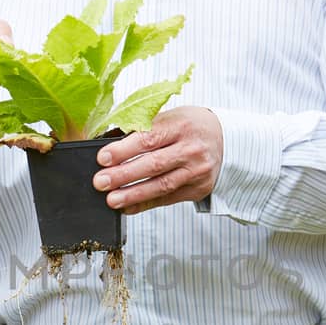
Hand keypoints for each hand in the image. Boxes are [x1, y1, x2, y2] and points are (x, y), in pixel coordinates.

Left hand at [93, 108, 223, 213]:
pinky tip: (128, 207)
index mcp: (180, 125)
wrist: (225, 139)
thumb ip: (145, 129)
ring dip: (133, 194)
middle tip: (100, 182)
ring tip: (112, 200)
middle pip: (153, 164)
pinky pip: (167, 199)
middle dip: (123, 175)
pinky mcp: (198, 189)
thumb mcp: (171, 117)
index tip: (102, 158)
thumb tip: (109, 145)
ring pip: (161, 186)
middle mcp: (191, 149)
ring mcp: (196, 171)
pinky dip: (145, 204)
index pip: (149, 139)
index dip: (124, 150)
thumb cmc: (189, 126)